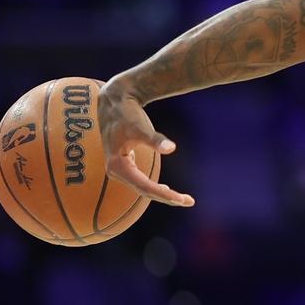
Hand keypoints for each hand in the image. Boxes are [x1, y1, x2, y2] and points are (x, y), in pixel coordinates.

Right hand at [97, 81, 192, 206]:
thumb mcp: (141, 126)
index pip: (144, 187)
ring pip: (143, 187)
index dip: (165, 195)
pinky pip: (140, 181)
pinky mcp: (125, 164)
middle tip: (189, 202)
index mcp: (118, 166)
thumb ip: (155, 139)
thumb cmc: (127, 114)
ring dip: (162, 194)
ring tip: (183, 199)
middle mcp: (116, 171)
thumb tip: (171, 148)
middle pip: (144, 191)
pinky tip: (166, 190)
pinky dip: (154, 187)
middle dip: (167, 197)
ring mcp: (119, 169)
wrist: (115, 102)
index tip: (183, 200)